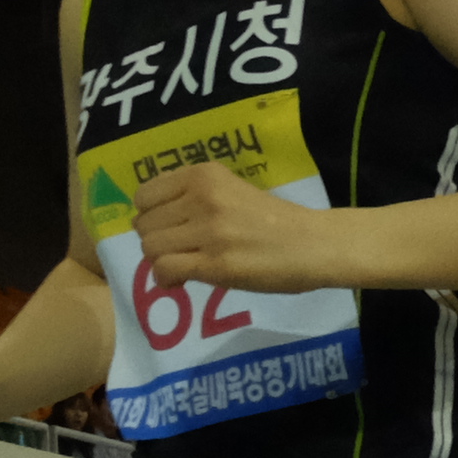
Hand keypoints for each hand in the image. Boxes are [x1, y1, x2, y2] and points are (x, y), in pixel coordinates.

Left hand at [128, 157, 337, 292]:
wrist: (312, 244)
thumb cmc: (273, 220)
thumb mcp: (230, 191)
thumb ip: (193, 196)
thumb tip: (150, 216)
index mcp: (205, 175)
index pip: (145, 196)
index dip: (149, 217)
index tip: (168, 229)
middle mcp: (203, 197)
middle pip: (145, 225)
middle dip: (156, 242)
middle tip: (178, 252)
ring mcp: (209, 230)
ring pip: (151, 248)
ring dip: (160, 262)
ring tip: (183, 266)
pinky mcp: (216, 263)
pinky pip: (165, 269)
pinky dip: (166, 280)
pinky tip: (182, 282)